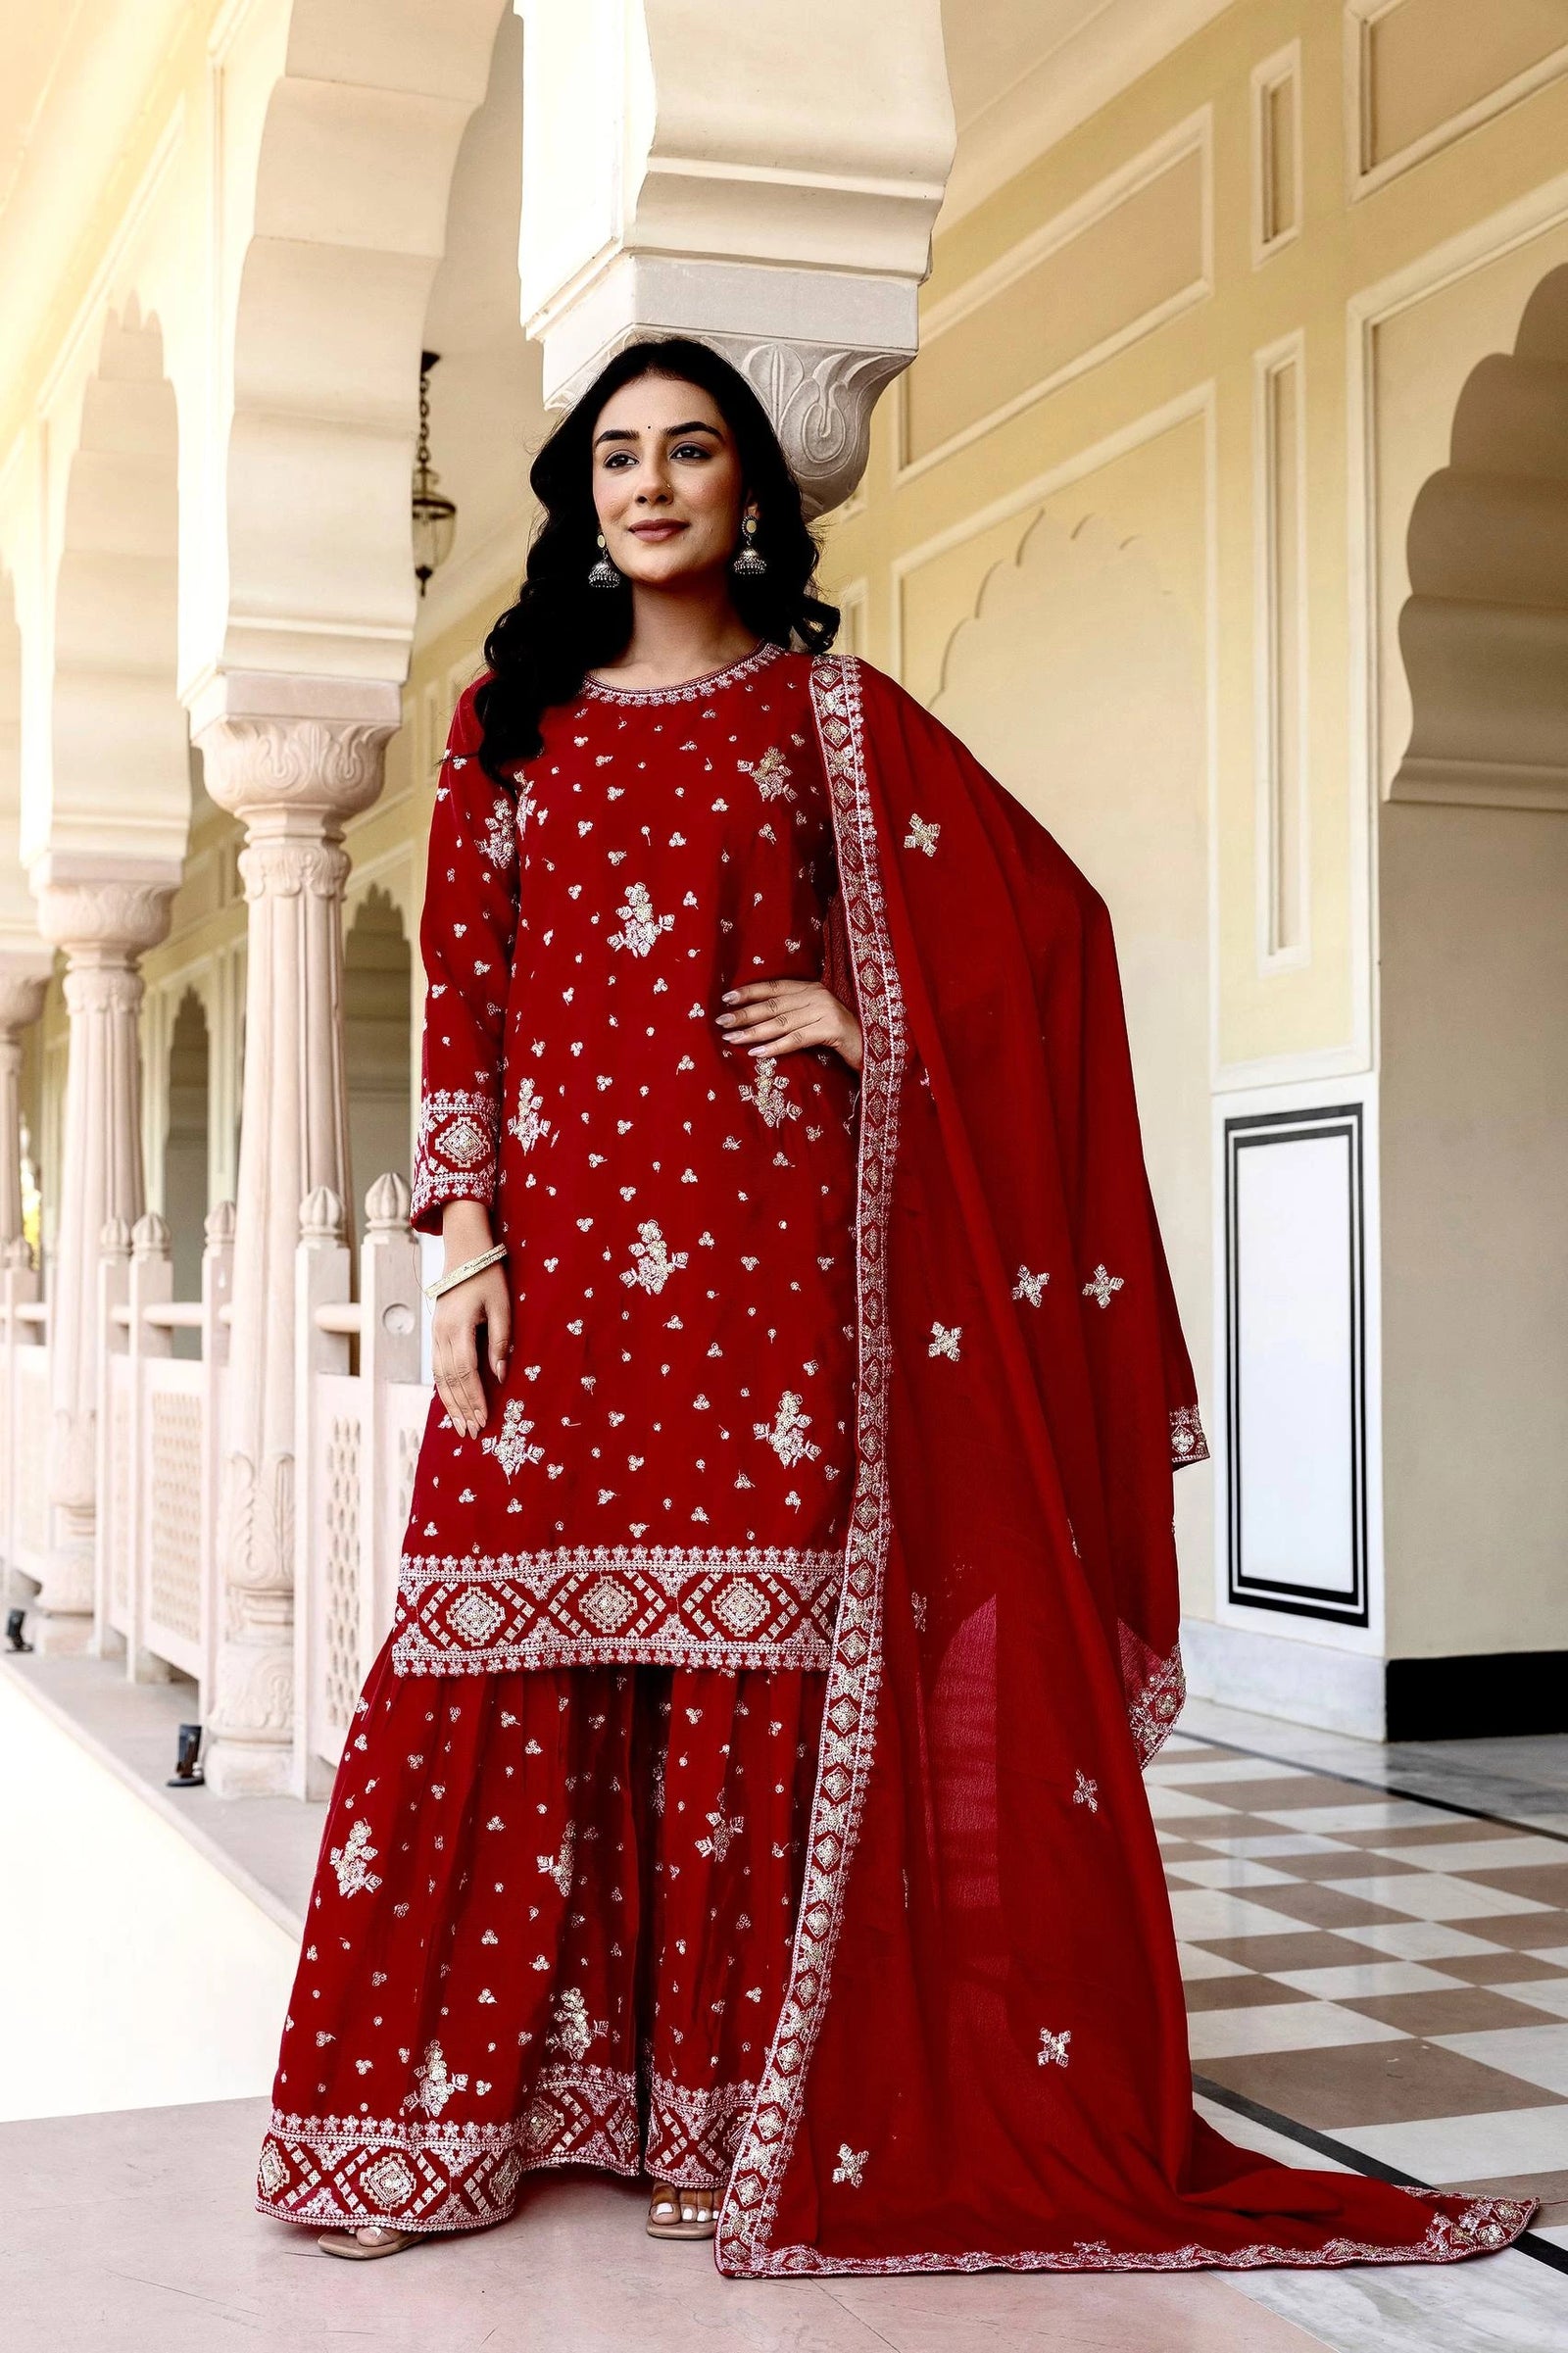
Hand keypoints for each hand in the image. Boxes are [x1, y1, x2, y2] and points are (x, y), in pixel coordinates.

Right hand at [434, 1204, 510, 1438]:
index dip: (475, 1397)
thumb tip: (500, 1376)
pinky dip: (443, 1387)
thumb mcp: (502, 1307)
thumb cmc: (488, 1277)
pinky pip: (437, 1366)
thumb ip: (500, 1341)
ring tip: (459, 1426)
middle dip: (461, 1408)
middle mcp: (441, 1333)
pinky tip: (450, 1402)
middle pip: (450, 1380)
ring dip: (450, 1403)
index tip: (484, 1418)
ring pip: (439, 1376)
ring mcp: (435, 1333)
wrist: (464, 1252)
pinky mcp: (436, 1332)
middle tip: (471, 1433)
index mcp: (459, 1327)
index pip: (466, 1371)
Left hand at [716, 977, 861, 1072]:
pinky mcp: (832, 1030)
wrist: (874, 1046)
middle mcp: (817, 996)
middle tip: (721, 1021)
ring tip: (732, 1038)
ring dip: (754, 1032)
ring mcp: (826, 1011)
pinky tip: (757, 1053)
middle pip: (774, 1005)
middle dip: (745, 1013)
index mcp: (812, 989)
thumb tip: (758, 1021)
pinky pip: (797, 1039)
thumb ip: (794, 1014)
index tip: (726, 998)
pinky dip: (775, 1047)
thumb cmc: (841, 1035)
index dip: (750, 992)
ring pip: (782, 1022)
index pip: (775, 987)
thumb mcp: (816, 1019)